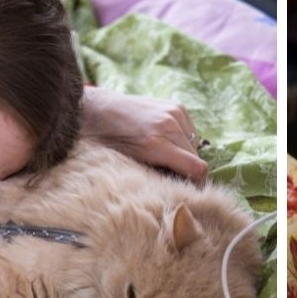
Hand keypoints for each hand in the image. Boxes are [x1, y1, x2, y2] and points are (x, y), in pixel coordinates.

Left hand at [81, 88, 208, 182]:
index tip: (189, 191)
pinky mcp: (176, 106)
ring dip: (186, 155)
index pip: (198, 168)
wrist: (98, 110)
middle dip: (188, 171)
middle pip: (197, 158)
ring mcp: (174, 112)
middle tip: (171, 176)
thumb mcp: (131, 166)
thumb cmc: (108, 143)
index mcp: (155, 144)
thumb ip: (158, 176)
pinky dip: (183, 141)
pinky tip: (167, 142)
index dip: (198, 184)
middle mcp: (169, 125)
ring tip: (167, 157)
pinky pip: (191, 132)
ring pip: (195, 146)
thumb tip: (181, 189)